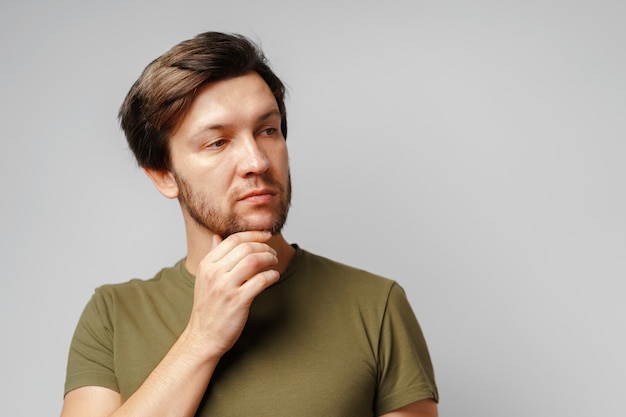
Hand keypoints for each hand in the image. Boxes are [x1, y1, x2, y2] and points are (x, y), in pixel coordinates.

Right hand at [185, 231, 279, 357]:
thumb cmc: (208, 307)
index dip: (253, 234)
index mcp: (206, 265)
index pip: (233, 239)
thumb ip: (212, 256)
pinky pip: (261, 280)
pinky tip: (274, 277)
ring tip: (274, 262)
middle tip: (272, 252)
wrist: (203, 336)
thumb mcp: (204, 278)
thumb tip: (218, 236)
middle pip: (246, 248)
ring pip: (254, 261)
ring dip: (270, 258)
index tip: (266, 235)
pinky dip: (272, 275)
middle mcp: (214, 273)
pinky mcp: (238, 301)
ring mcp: (226, 287)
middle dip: (264, 246)